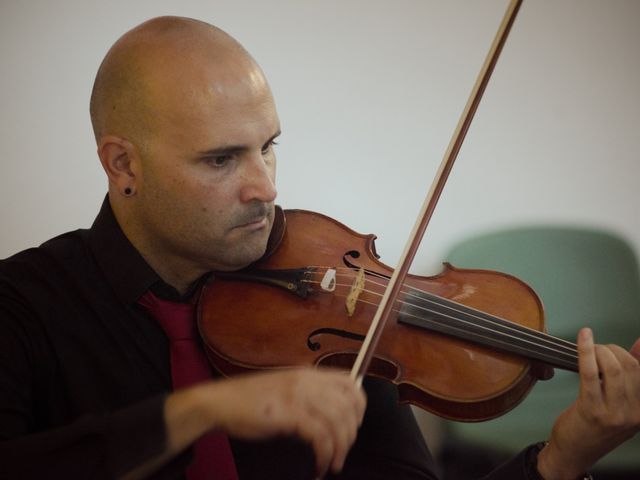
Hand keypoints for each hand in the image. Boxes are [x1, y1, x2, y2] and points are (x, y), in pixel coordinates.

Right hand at [185, 368, 365, 476]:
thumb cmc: (248, 401)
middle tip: (342, 451)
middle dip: (351, 433)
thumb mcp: (284, 391)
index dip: (359, 405)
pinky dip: (324, 456)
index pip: (349, 382)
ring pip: (338, 422)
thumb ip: (307, 398)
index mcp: (307, 374)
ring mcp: (298, 395)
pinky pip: (320, 437)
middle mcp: (306, 381)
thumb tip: (329, 420)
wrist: (218, 403)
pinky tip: (318, 467)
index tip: (354, 426)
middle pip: (349, 404)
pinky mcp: (288, 414)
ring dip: (340, 449)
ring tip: (332, 465)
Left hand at [537, 328, 639, 479]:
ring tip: (590, 349)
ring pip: (613, 368)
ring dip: (599, 350)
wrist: (574, 452)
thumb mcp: (619, 403)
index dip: (628, 353)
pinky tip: (583, 338)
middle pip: (629, 367)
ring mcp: (613, 414)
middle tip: (598, 349)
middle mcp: (632, 414)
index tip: (615, 349)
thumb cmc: (593, 425)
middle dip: (612, 350)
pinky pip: (590, 374)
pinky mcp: (591, 410)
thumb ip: (630, 375)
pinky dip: (586, 351)